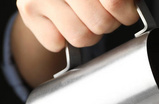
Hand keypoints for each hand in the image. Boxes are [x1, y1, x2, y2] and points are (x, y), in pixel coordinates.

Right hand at [16, 0, 138, 51]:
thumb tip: (130, 11)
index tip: (125, 13)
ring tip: (85, 21)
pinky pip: (57, 44)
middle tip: (102, 15)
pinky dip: (63, 39)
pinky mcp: (28, 12)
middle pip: (101, 23)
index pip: (115, 3)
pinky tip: (62, 23)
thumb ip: (122, 1)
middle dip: (108, 25)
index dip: (126, 13)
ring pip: (81, 37)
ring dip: (89, 35)